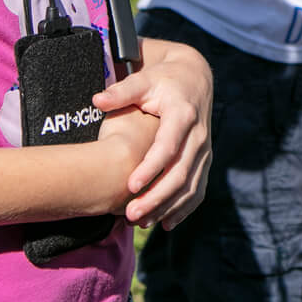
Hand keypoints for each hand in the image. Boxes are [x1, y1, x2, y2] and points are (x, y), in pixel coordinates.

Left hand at [92, 40, 212, 229]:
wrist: (195, 78)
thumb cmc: (163, 80)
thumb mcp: (144, 80)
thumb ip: (122, 91)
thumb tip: (96, 100)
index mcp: (182, 114)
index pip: (167, 147)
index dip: (150, 169)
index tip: (128, 186)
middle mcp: (198, 135)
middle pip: (180, 174)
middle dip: (156, 197)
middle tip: (130, 216)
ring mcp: (204, 150)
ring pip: (191, 186)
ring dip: (168, 207)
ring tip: (141, 223)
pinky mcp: (205, 159)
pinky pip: (199, 189)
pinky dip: (184, 208)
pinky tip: (165, 223)